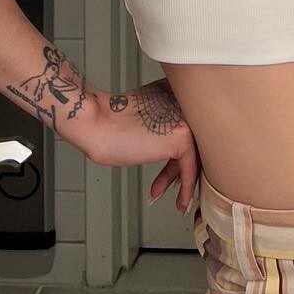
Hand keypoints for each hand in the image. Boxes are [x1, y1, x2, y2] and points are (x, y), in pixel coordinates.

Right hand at [66, 78, 200, 215]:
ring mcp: (186, 120)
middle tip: (171, 184)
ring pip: (194, 156)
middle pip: (195, 142)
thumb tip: (170, 146)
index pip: (189, 126)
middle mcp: (186, 103)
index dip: (179, 152)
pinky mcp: (183, 138)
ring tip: (176, 198)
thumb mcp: (146, 119)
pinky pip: (190, 169)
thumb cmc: (110, 123)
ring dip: (182, 181)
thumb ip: (163, 124)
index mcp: (176, 92)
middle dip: (180, 169)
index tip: (172, 169)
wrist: (98, 124)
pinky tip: (181, 202)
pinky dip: (186, 188)